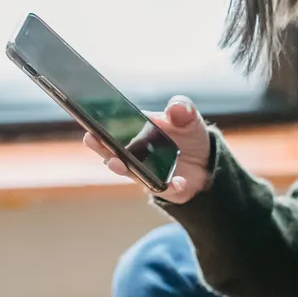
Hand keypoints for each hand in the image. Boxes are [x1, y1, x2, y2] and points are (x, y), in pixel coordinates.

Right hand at [83, 95, 212, 203]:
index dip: (101, 126)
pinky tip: (177, 182)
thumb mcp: (188, 117)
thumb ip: (182, 108)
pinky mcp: (165, 188)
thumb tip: (175, 107)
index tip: (91, 122)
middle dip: (101, 146)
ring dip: (122, 168)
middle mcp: (135, 155)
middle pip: (113, 152)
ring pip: (131, 173)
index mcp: (138, 132)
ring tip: (117, 163)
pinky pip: (164, 189)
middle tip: (91, 139)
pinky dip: (170, 186)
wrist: (206, 160)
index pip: (114, 129)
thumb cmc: (188, 134)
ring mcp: (147, 173)